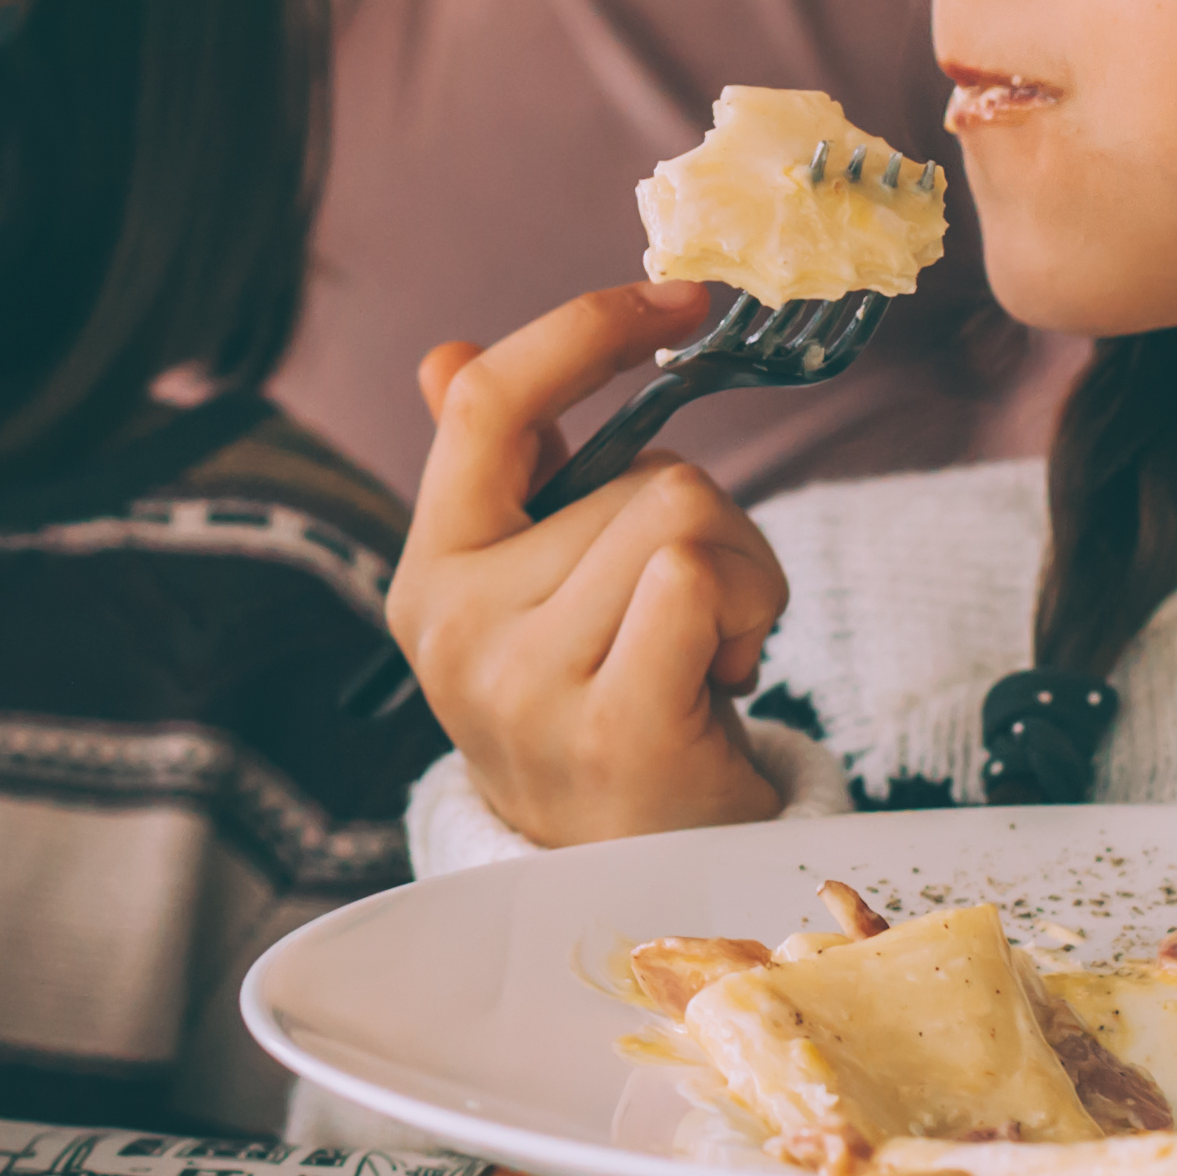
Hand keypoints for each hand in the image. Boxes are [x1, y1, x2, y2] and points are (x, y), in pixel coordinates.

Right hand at [393, 282, 793, 847]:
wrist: (627, 879)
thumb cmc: (599, 707)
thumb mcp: (535, 589)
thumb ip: (506, 474)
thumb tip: (445, 355)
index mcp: (431, 572)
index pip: (487, 403)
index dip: (585, 327)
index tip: (679, 295)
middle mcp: (457, 625)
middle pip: (640, 471)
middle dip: (709, 526)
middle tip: (695, 617)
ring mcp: (526, 682)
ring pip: (682, 517)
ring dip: (741, 575)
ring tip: (706, 651)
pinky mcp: (609, 727)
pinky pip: (696, 579)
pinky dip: (745, 611)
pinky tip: (722, 678)